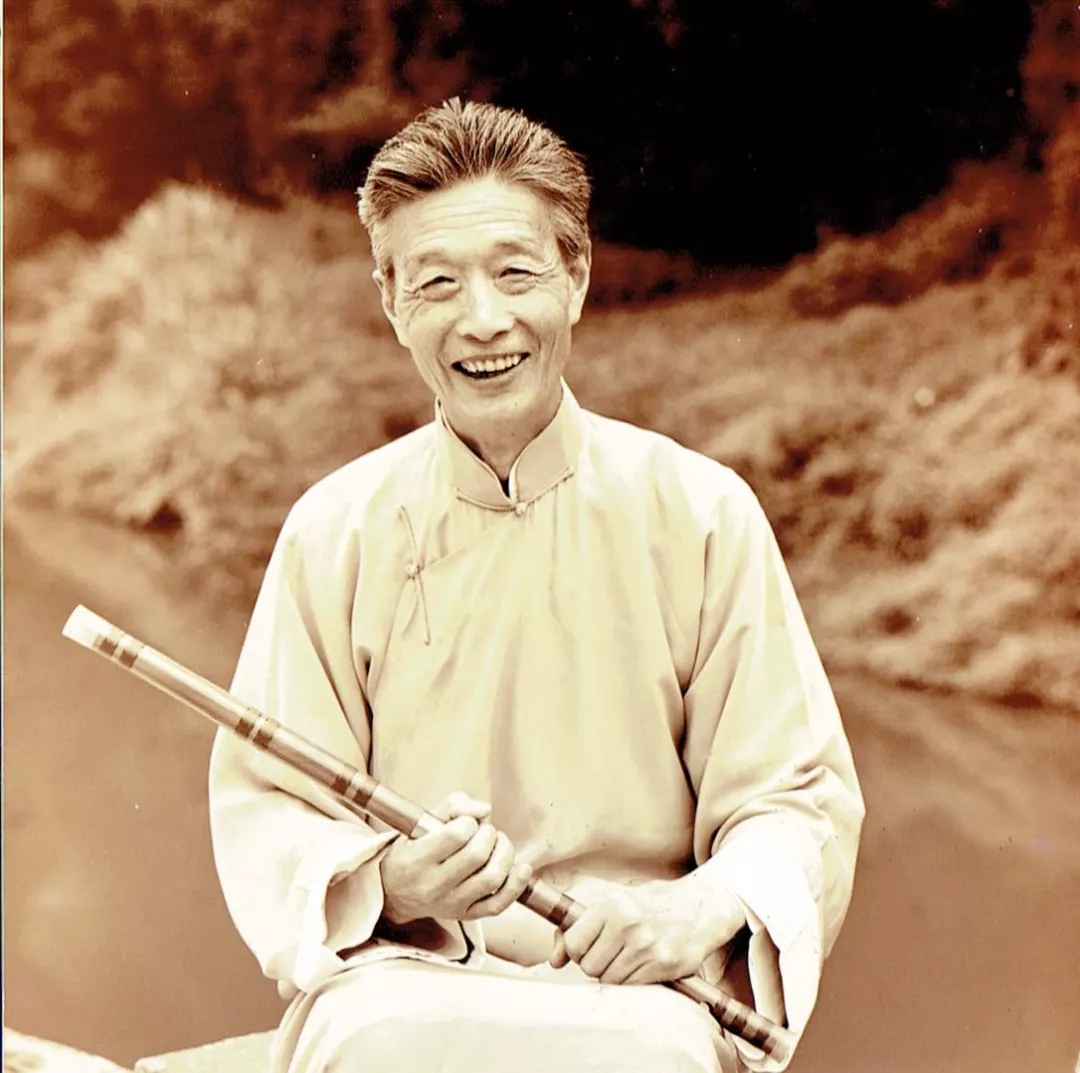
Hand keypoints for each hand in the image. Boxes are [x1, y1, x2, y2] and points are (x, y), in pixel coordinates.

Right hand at [380, 791, 531, 925]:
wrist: (395, 893)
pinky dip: (516, 885)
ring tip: (498, 844)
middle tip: (485, 832)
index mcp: (417, 859)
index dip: (469, 822)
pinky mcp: (466, 915)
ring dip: (504, 854)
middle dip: (489, 835)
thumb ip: (454, 806)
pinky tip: (520, 868)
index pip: (456, 835)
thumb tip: (485, 810)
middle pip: (478, 856)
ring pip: (492, 878)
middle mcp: (433, 885)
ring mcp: (451, 904)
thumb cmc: (413, 851)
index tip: (466, 823)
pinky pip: (498, 905)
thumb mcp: (422, 823)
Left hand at [549, 875, 746, 985]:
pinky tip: (644, 963)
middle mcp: (629, 925)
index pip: (574, 944)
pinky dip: (634, 980)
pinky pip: (633, 987)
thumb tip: (553, 961)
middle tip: (612, 952)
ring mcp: (648, 947)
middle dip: (596, 964)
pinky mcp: (665, 965)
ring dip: (615, 974)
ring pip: (610, 980)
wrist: (702, 905)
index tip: (589, 946)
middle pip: (590, 967)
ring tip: (629, 956)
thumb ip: (580, 927)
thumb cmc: (652, 904)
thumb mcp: (615, 903)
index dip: (577, 950)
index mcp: (612, 905)